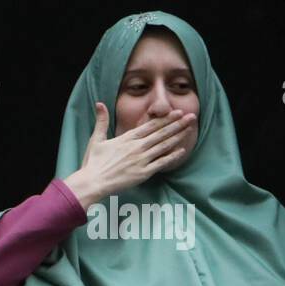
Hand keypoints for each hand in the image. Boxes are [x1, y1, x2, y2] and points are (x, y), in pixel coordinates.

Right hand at [63, 102, 194, 209]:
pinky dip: (172, 157)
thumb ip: (101, 121)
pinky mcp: (143, 173)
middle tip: (191, 116)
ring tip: (189, 129)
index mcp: (127, 138)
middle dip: (177, 124)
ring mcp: (141, 160)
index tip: (177, 112)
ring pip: (163, 146)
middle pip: (161, 133)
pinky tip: (182, 151)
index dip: (165, 119)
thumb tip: (99, 103)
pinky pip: (161, 163)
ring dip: (178, 137)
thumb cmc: (93, 162)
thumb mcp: (96, 139)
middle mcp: (136, 147)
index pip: (151, 126)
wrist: (93, 182)